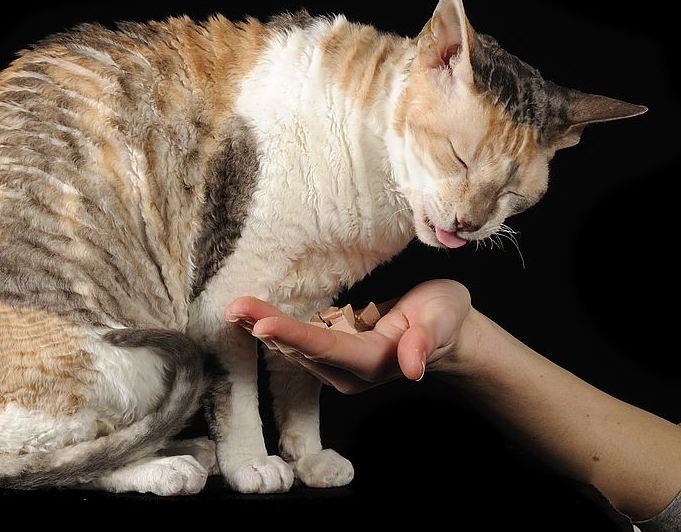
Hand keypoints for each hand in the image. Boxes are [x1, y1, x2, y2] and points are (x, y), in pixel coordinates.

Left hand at [224, 279, 474, 393]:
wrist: (446, 332)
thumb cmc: (445, 319)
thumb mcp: (442, 320)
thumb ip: (425, 342)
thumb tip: (413, 369)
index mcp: (373, 362)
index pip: (327, 348)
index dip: (295, 336)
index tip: (264, 324)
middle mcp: (350, 372)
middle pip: (302, 348)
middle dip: (266, 327)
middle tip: (234, 307)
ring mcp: (339, 367)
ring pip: (294, 347)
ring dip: (263, 327)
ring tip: (235, 309)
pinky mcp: (333, 356)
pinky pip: (297, 343)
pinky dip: (273, 329)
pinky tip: (251, 317)